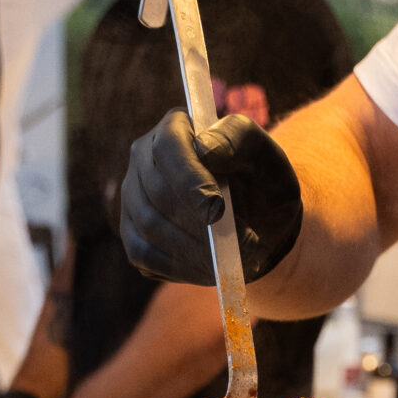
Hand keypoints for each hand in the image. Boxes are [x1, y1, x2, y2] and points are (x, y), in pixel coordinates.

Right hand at [120, 108, 302, 287]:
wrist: (258, 219)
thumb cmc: (261, 179)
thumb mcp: (263, 155)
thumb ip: (238, 140)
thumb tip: (204, 147)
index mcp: (175, 127)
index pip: (168, 149)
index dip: (189, 181)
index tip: (217, 211)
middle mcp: (143, 157)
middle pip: (157, 193)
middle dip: (200, 226)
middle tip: (244, 246)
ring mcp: (134, 197)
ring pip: (150, 228)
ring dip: (195, 251)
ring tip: (236, 260)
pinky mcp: (133, 235)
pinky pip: (145, 257)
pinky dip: (181, 269)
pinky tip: (213, 271)